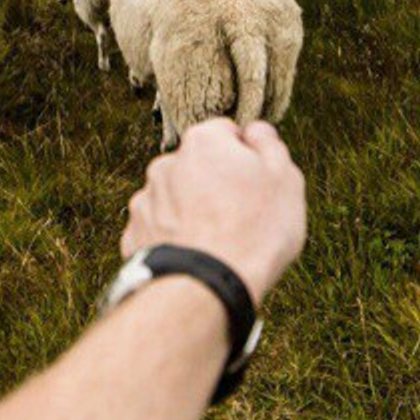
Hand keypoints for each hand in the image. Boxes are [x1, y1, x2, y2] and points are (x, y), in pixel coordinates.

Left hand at [122, 119, 305, 306]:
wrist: (207, 287)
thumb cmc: (254, 231)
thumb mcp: (285, 179)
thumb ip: (269, 144)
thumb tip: (256, 132)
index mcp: (203, 142)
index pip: (226, 133)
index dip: (246, 156)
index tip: (258, 182)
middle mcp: (166, 164)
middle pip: (197, 166)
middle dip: (214, 183)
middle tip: (241, 216)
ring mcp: (145, 200)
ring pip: (175, 198)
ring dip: (191, 211)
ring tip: (218, 243)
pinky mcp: (134, 235)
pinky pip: (159, 230)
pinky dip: (173, 239)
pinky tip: (195, 256)